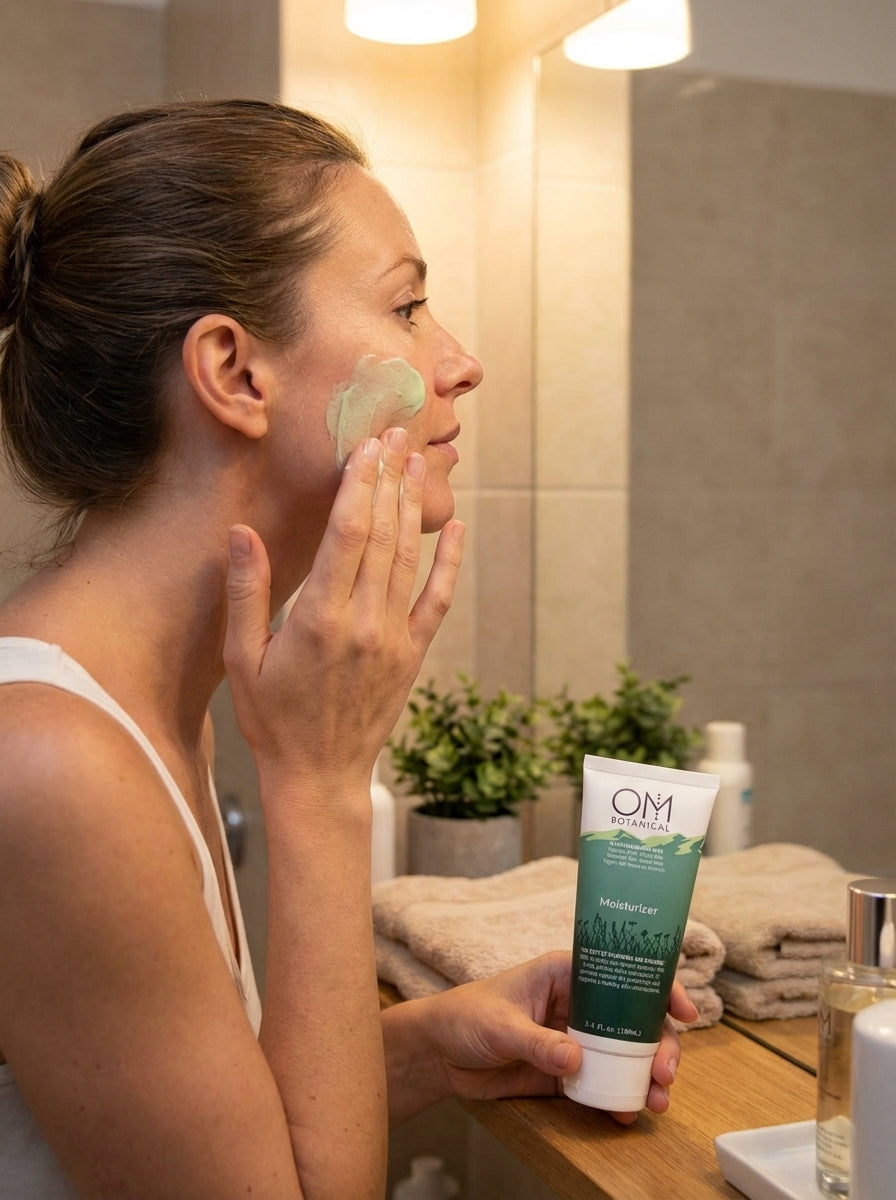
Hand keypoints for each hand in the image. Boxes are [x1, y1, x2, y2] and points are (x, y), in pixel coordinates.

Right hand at [223, 428, 464, 793]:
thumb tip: (242, 532)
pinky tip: (457, 527)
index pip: (348, 534)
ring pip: (410, 558)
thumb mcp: (242, 659)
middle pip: (384, 534)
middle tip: (399, 434)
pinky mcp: (413, 654)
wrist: (320, 775)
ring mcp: (394, 638)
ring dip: (416, 507)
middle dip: (391, 479)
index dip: (361, 484)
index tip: (369, 446)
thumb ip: (246, 593)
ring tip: (421, 463)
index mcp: (319, 618)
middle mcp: (364, 622)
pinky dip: (448, 561)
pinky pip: (437, 600)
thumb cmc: (273, 719)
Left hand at [412, 953, 696, 1121]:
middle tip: (666, 1072)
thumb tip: (576, 1060)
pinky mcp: (566, 1073)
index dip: (657, 987)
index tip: (683, 1011)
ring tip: (657, 1100)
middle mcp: (579, 1004)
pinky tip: (627, 1112)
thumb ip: (538, 1043)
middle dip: (658, 1044)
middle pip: (633, 1019)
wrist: (438, 1054)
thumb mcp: (501, 1024)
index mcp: (566, 974)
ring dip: (646, 1075)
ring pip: (624, 1054)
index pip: (620, 973)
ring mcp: (576, 1040)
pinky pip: (601, 1084)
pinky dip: (619, 1098)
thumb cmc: (465, 1016)